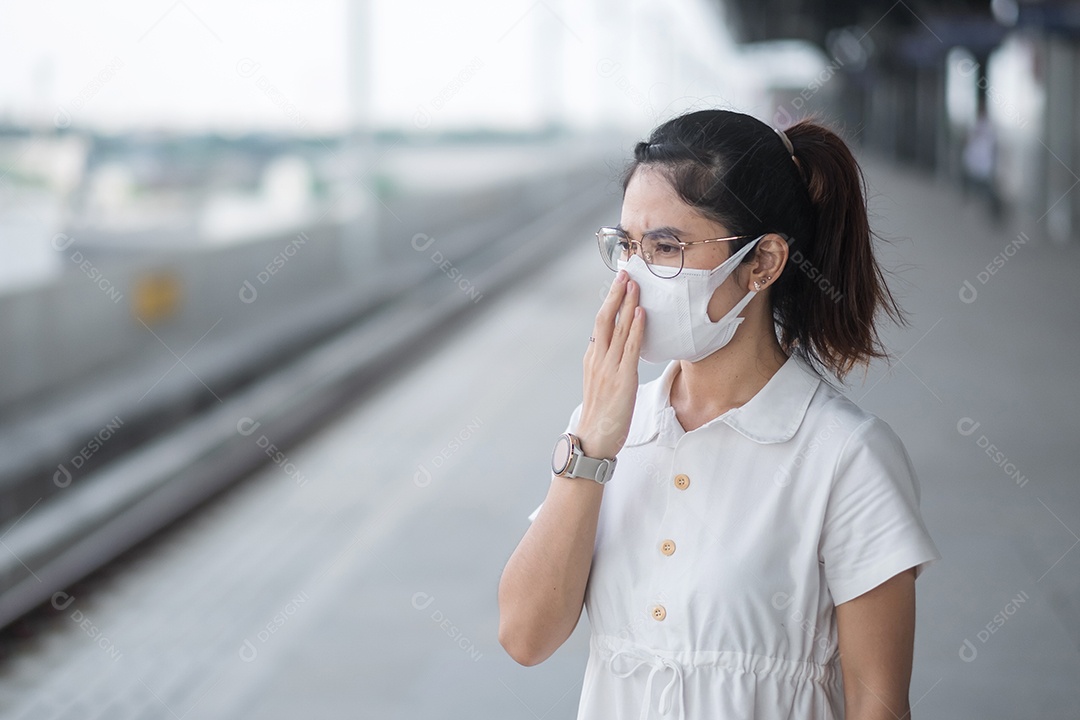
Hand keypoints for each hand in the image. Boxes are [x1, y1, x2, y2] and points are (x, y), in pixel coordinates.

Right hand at [576, 270, 644, 458]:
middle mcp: (598, 359)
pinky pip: (630, 348)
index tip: (618, 284)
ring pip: (618, 329)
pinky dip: (636, 328)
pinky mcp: (623, 379)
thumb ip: (607, 364)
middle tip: (625, 273)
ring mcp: (609, 368)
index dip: (609, 302)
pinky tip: (641, 313)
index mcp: (592, 358)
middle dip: (615, 295)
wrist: (594, 439)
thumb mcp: (601, 383)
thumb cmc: (601, 415)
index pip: (600, 323)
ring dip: (628, 304)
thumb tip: (617, 349)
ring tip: (636, 285)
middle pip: (605, 319)